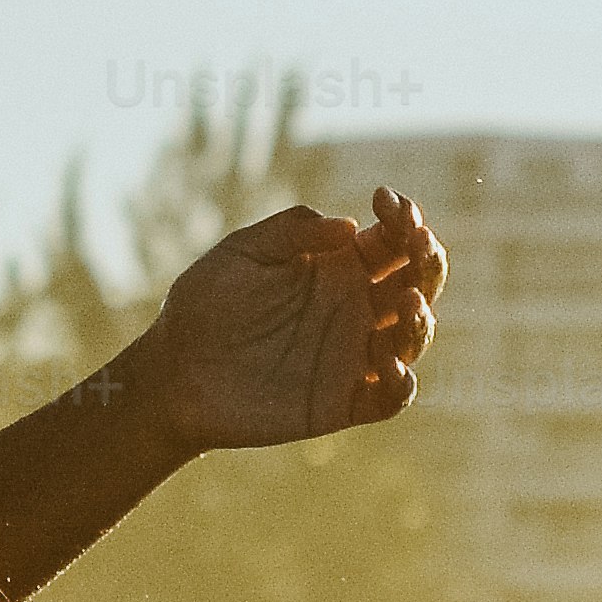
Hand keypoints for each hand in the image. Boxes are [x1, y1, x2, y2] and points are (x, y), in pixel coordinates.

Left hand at [134, 186, 443, 451]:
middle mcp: (355, 309)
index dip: (403, 218)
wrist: (173, 373)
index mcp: (338, 268)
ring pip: (412, 338)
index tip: (386, 199)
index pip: (392, 241)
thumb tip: (349, 227)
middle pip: (417, 282)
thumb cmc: (205, 305)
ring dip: (420, 319)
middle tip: (416, 243)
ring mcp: (353, 356)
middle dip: (428, 259)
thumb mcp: (241, 253)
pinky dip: (401, 385)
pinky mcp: (343, 402)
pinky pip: (390, 398)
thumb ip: (290, 232)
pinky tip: (390, 366)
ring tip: (406, 302)